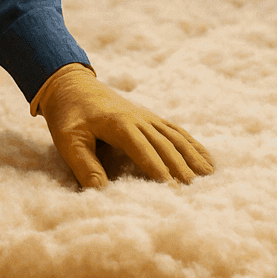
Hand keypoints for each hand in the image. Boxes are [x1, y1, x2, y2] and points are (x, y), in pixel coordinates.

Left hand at [31, 63, 213, 188]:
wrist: (69, 84)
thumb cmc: (67, 115)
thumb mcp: (68, 140)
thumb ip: (84, 166)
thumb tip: (101, 193)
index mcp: (119, 124)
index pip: (143, 150)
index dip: (158, 170)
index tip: (173, 190)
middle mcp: (138, 118)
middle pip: (164, 144)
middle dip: (180, 167)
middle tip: (195, 190)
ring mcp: (145, 116)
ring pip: (174, 136)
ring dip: (192, 155)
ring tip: (209, 174)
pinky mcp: (148, 117)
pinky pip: (174, 130)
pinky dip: (191, 143)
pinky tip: (205, 157)